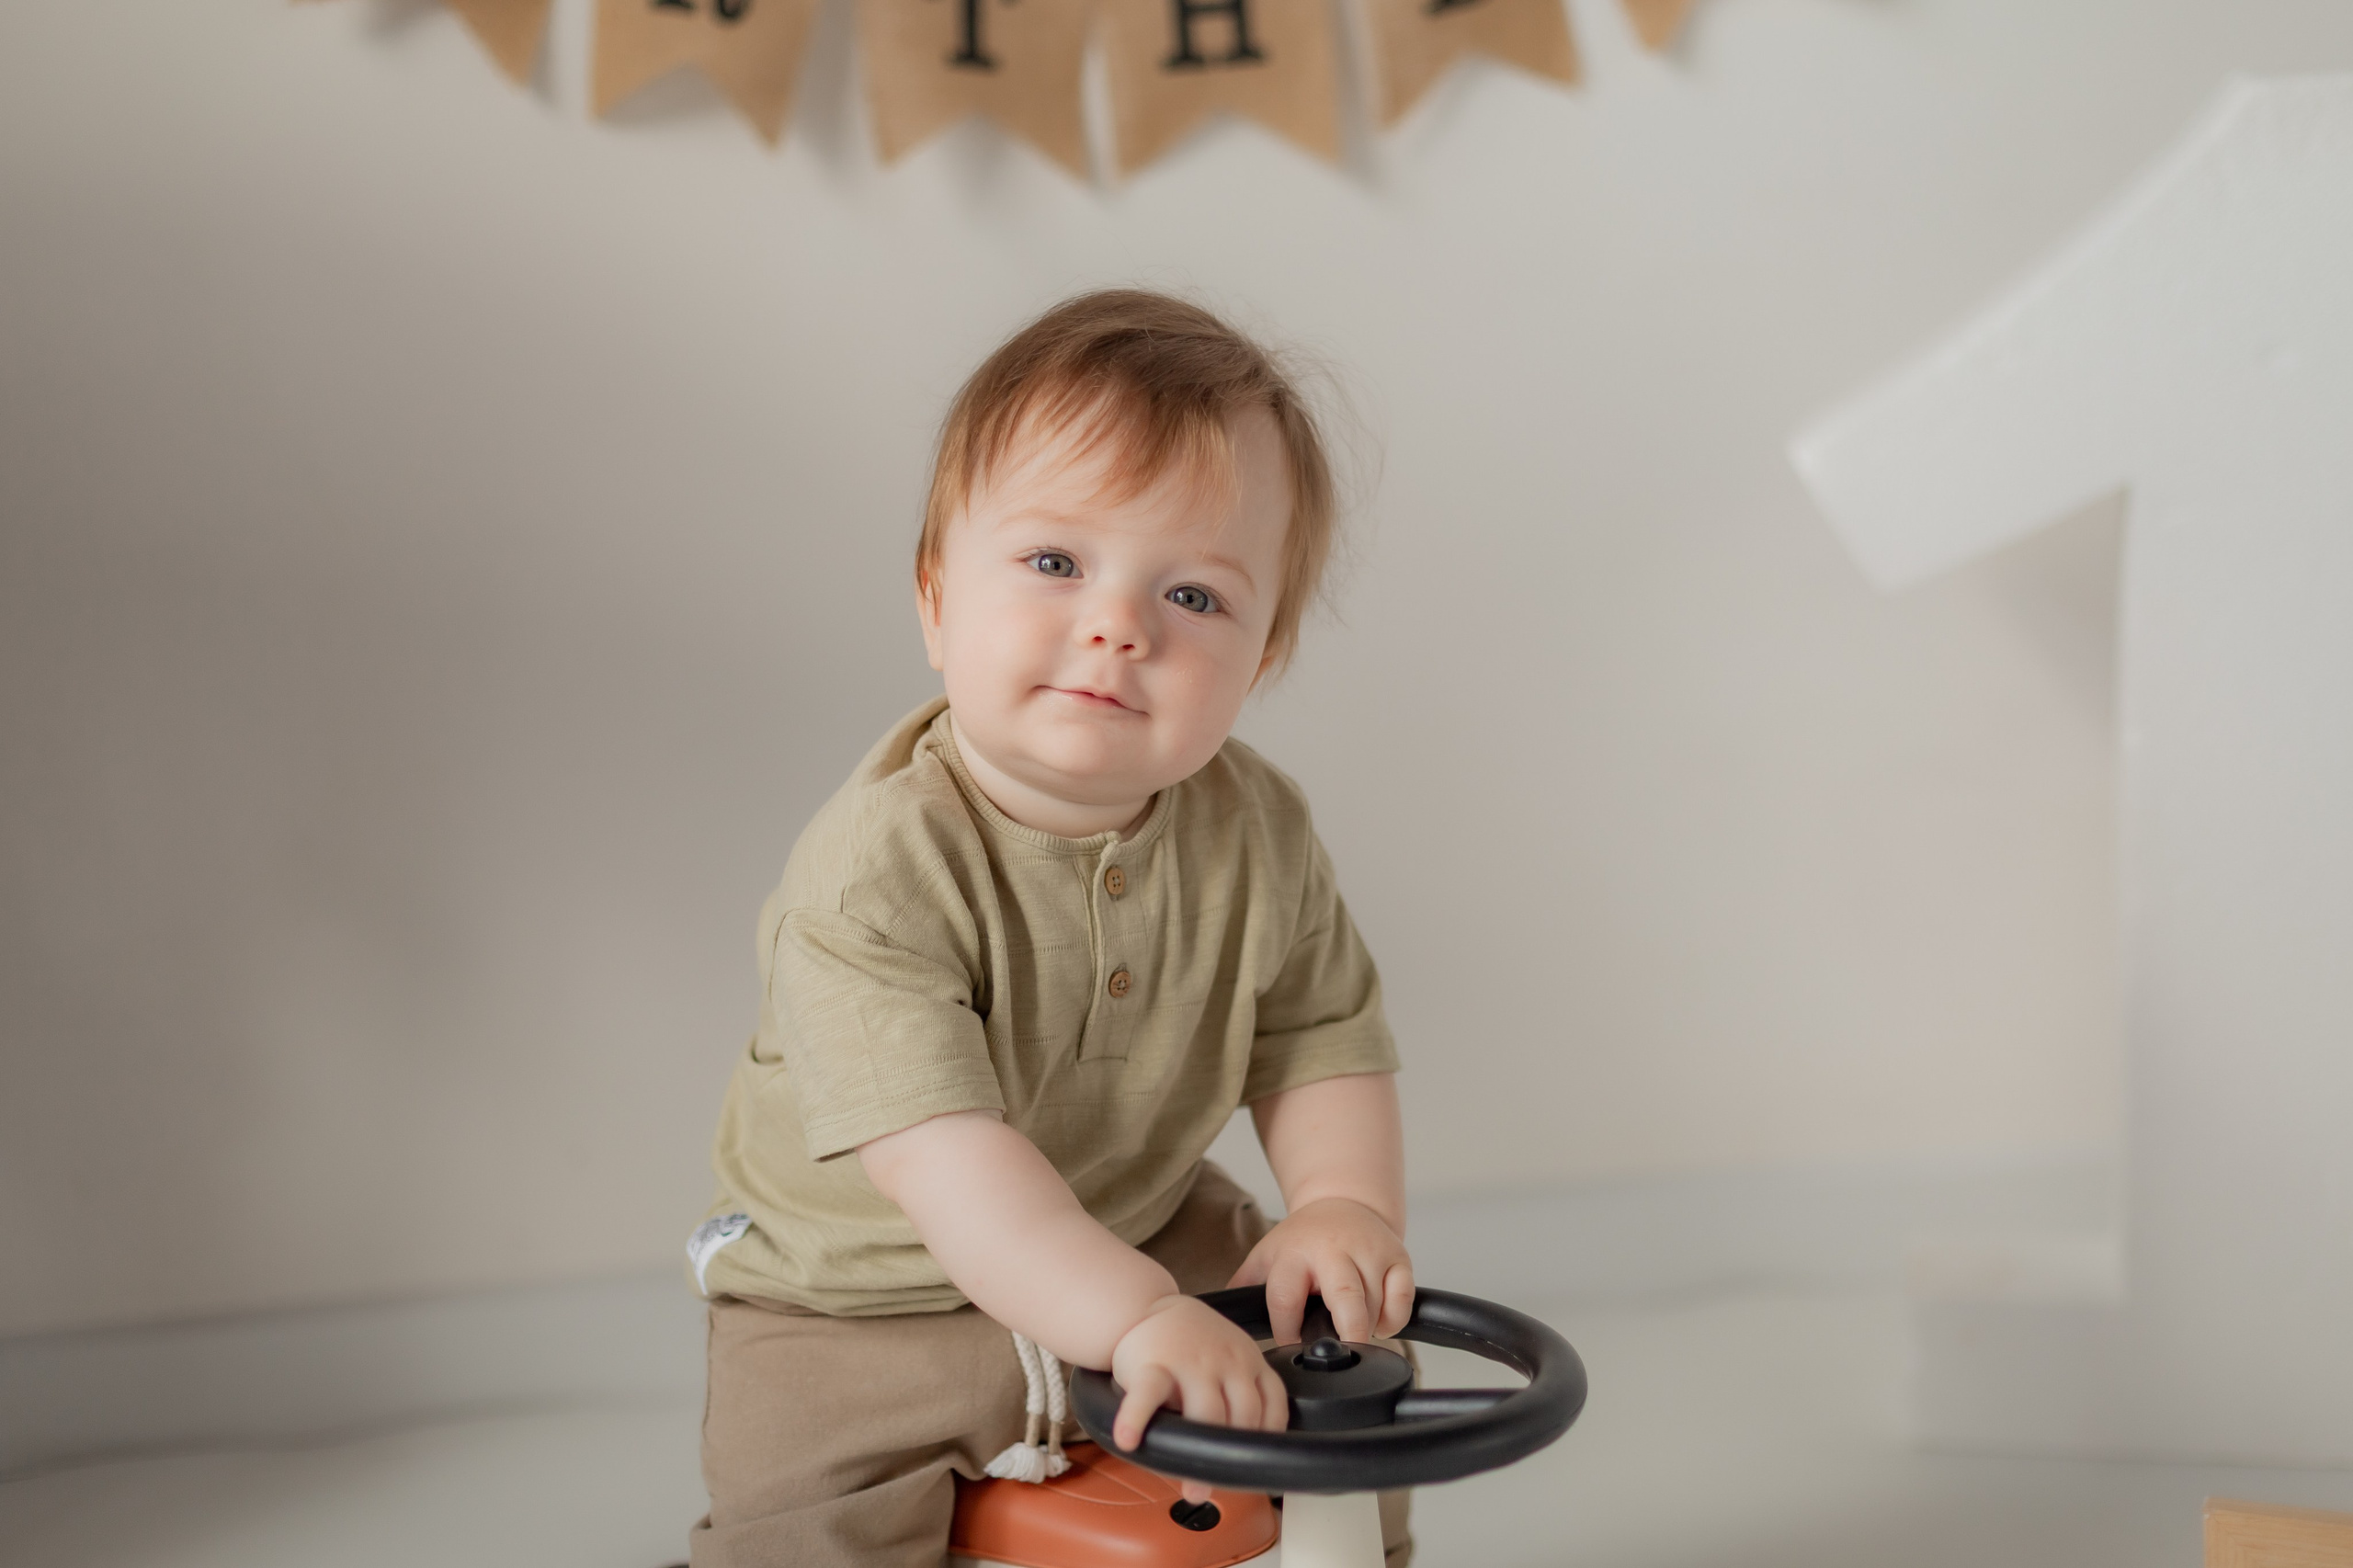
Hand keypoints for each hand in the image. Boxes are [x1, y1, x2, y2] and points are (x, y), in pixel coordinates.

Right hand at [1110, 1294, 1289, 1502]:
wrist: (1146, 1307)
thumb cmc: (1191, 1346)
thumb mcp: (1231, 1359)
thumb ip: (1245, 1397)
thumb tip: (1255, 1457)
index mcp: (1249, 1362)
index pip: (1272, 1408)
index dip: (1266, 1444)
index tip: (1256, 1472)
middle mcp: (1225, 1361)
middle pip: (1241, 1415)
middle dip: (1235, 1460)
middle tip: (1222, 1489)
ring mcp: (1189, 1361)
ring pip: (1204, 1411)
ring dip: (1198, 1456)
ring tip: (1190, 1486)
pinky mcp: (1151, 1364)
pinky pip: (1146, 1394)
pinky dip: (1137, 1419)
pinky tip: (1129, 1438)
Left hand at [1228, 1195, 1412, 1344]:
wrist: (1343, 1202)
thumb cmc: (1303, 1240)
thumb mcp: (1267, 1257)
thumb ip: (1244, 1288)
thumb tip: (1220, 1320)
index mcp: (1294, 1253)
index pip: (1287, 1300)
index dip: (1287, 1332)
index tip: (1291, 1345)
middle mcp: (1334, 1250)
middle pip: (1346, 1299)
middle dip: (1348, 1333)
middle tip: (1342, 1351)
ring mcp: (1370, 1251)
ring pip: (1376, 1305)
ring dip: (1366, 1328)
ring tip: (1350, 1328)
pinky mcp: (1398, 1256)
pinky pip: (1403, 1299)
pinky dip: (1393, 1319)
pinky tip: (1378, 1320)